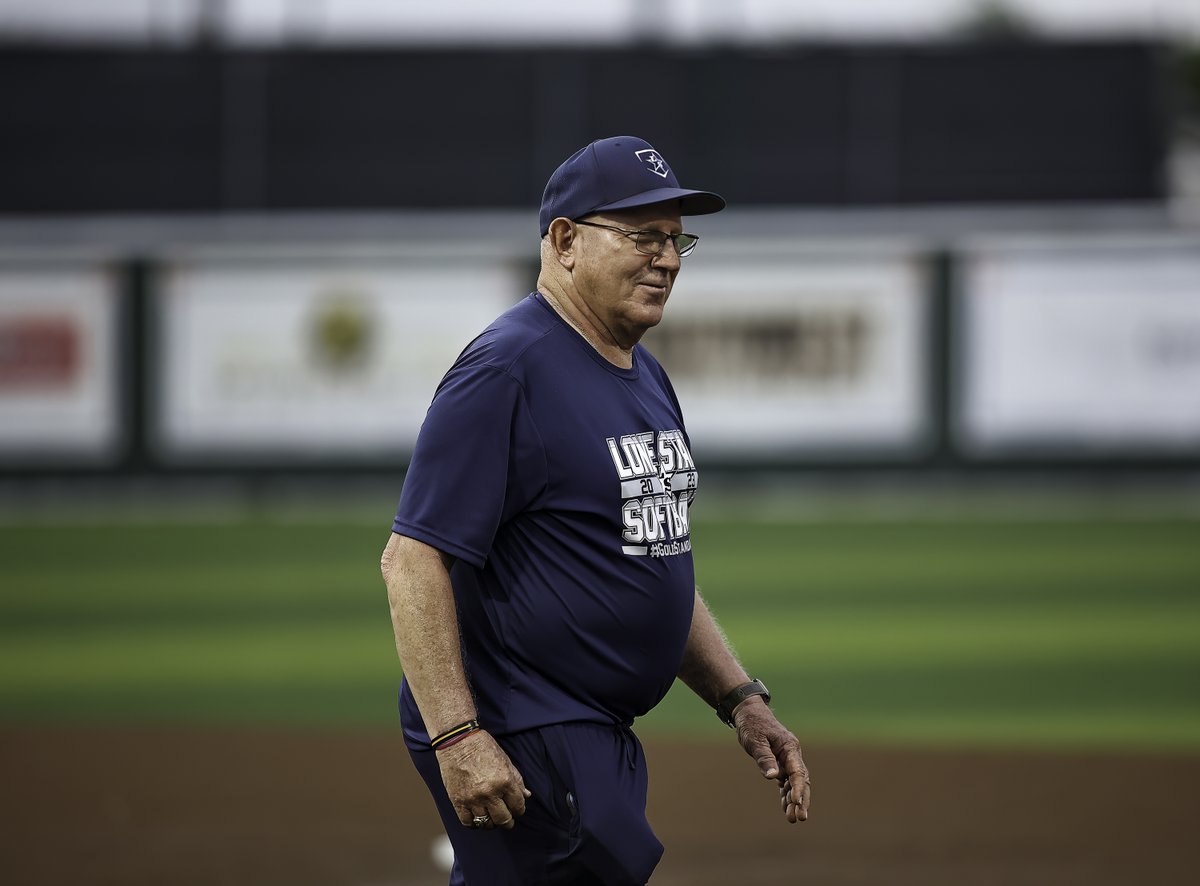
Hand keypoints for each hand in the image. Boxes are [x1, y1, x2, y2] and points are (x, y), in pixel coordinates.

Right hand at [435, 730, 530, 829]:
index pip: (518, 806)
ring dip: (491, 823)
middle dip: (508, 821)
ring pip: (486, 823)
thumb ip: (517, 780)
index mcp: (505, 781)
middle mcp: (490, 792)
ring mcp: (473, 798)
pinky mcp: (458, 801)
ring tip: (492, 818)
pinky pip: (468, 822)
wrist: (457, 741)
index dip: (519, 810)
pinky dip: (474, 823)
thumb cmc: (482, 747)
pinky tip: (477, 817)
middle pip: (503, 819)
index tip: (517, 810)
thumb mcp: (505, 760)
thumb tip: (526, 795)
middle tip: (507, 820)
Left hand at [733, 698, 811, 822]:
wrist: (748, 713)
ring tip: (792, 819)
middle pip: (800, 780)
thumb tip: (772, 777)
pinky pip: (786, 781)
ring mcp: (787, 759)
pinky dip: (786, 794)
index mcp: (789, 747)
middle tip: (799, 818)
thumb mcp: (755, 740)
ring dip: (794, 801)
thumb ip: (764, 758)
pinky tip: (786, 808)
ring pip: (794, 783)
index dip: (798, 788)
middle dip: (801, 800)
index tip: (797, 802)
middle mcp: (792, 754)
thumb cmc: (752, 725)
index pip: (797, 771)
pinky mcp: (780, 763)